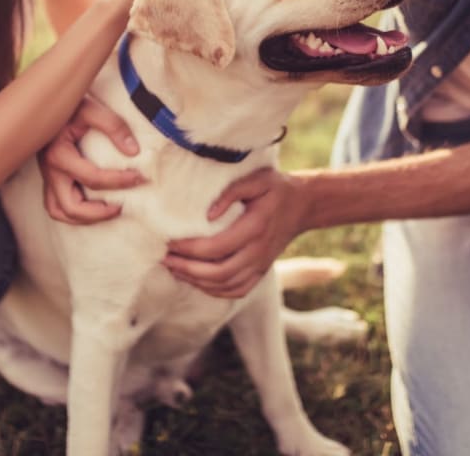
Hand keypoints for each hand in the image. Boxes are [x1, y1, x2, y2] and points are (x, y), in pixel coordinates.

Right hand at [41, 96, 144, 224]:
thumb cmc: (70, 104)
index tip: (139, 177)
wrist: (47, 101)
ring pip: (58, 210)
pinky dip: (73, 211)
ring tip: (108, 210)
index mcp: (58, 154)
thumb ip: (114, 127)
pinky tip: (93, 203)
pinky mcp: (49, 176)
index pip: (92, 179)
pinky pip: (56, 203)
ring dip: (83, 217)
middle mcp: (49, 170)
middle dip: (99, 212)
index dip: (119, 181)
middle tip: (122, 205)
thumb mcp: (93, 109)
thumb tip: (133, 151)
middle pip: (70, 207)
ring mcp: (47, 175)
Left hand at [162, 167, 303, 297]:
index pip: (216, 247)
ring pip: (226, 285)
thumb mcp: (257, 179)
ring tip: (174, 269)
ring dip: (197, 281)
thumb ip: (231, 192)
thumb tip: (207, 214)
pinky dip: (215, 291)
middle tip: (165, 259)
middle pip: (219, 272)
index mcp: (255, 227)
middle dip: (187, 269)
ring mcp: (261, 265)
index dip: (189, 248)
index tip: (169, 241)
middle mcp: (258, 251)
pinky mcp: (261, 271)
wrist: (304, 205)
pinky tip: (197, 281)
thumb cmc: (276, 188)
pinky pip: (237, 290)